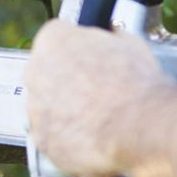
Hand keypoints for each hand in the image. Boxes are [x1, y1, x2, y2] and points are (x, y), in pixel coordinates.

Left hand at [25, 21, 166, 176]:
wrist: (140, 129)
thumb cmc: (136, 86)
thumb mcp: (130, 43)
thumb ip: (110, 37)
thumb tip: (113, 37)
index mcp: (53, 41)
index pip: (57, 36)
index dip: (77, 47)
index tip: (89, 57)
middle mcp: (37, 73)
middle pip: (47, 72)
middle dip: (68, 78)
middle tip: (96, 87)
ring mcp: (36, 109)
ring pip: (47, 106)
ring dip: (67, 108)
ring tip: (99, 113)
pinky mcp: (43, 140)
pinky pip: (53, 135)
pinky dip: (69, 135)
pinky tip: (94, 133)